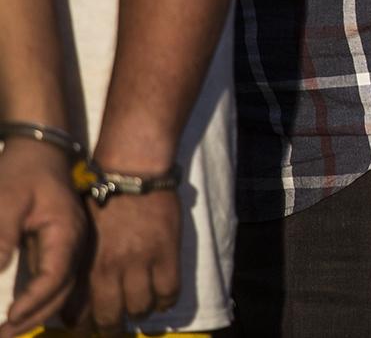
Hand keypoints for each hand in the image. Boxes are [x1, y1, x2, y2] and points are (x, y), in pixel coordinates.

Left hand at [0, 141, 87, 337]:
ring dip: (38, 311)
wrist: (38, 151)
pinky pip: (55, 280)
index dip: (33, 301)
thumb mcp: (5, 203)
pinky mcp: (59, 246)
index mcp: (66, 232)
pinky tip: (23, 310)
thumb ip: (1, 239)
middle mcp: (74, 243)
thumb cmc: (21, 174)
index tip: (8, 316)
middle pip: (63, 289)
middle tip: (5, 334)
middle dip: (35, 315)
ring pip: (62, 288)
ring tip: (11, 329)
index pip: (55, 276)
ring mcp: (69, 245)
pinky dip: (41, 299)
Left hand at [81, 189, 179, 331]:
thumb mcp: (79, 235)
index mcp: (84, 265)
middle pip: (110, 317)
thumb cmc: (101, 198)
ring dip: (139, 312)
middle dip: (111, 327)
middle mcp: (109, 269)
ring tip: (140, 308)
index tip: (89, 323)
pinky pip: (169, 290)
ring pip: (140, 307)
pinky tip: (163, 299)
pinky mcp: (166, 252)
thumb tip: (77, 293)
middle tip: (115, 325)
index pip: (79, 312)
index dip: (85, 324)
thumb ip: (79, 265)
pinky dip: (166, 301)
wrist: (132, 172)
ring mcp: (140, 262)